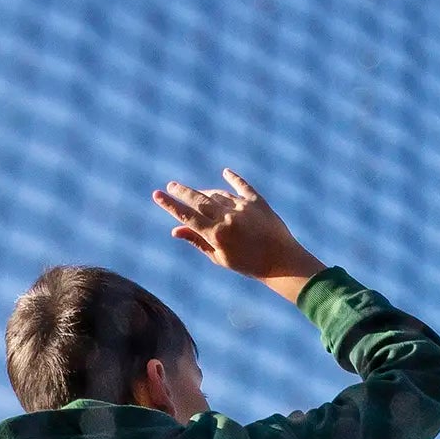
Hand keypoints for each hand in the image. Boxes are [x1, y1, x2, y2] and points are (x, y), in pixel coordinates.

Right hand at [153, 169, 324, 301]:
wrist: (282, 262)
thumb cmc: (249, 265)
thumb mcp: (220, 257)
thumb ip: (197, 242)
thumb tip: (175, 230)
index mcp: (216, 234)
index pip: (187, 216)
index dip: (170, 205)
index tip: (156, 194)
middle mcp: (227, 218)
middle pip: (199, 199)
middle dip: (182, 191)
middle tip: (171, 186)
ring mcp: (242, 208)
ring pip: (217, 194)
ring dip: (206, 193)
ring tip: (198, 195)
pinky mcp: (258, 202)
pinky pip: (242, 186)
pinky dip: (233, 179)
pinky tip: (226, 173)